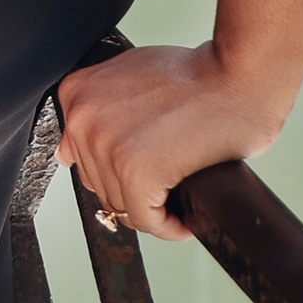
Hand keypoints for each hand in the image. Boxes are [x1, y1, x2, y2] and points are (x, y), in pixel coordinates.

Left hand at [54, 41, 294, 243]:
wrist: (236, 77)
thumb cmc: (195, 75)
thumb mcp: (130, 76)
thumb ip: (98, 109)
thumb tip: (65, 152)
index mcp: (77, 94)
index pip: (84, 158)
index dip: (119, 168)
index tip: (146, 167)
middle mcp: (83, 119)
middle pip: (101, 185)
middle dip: (136, 189)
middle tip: (170, 177)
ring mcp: (105, 145)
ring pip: (123, 206)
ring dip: (154, 209)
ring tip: (182, 192)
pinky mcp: (135, 172)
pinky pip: (146, 220)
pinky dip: (170, 227)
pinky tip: (186, 218)